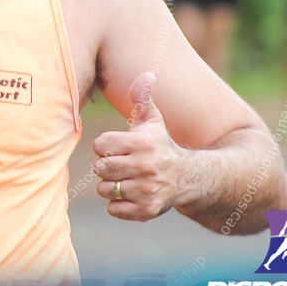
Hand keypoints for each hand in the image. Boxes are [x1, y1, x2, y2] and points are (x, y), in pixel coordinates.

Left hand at [93, 72, 184, 221]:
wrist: (185, 179)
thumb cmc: (160, 145)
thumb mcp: (152, 121)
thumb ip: (142, 98)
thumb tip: (147, 74)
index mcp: (143, 144)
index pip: (100, 144)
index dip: (105, 145)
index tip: (118, 147)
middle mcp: (147, 168)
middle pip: (100, 168)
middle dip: (106, 166)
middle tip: (121, 164)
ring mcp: (148, 191)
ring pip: (105, 189)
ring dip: (110, 186)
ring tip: (126, 179)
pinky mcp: (147, 211)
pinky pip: (113, 209)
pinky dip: (118, 204)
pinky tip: (132, 194)